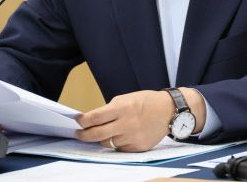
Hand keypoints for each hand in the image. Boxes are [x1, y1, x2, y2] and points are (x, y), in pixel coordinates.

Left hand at [76, 87, 205, 151]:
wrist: (168, 111)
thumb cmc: (146, 102)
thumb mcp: (127, 98)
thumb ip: (111, 109)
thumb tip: (93, 119)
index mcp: (123, 108)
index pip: (96, 117)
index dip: (83, 120)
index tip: (77, 121)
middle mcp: (127, 124)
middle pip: (97, 134)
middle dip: (84, 135)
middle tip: (78, 133)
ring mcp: (132, 138)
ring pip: (108, 143)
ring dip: (103, 138)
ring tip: (108, 130)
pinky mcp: (137, 148)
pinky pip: (120, 148)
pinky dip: (117, 142)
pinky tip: (123, 134)